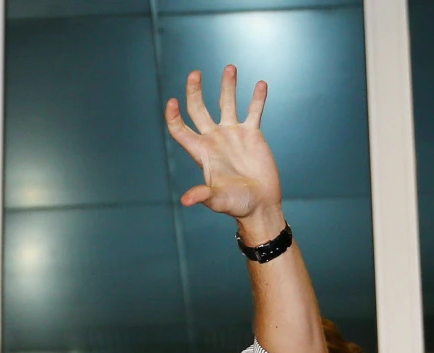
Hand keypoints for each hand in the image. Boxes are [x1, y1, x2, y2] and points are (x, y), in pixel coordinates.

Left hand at [165, 66, 284, 240]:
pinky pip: (254, 111)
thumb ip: (203, 195)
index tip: (172, 100)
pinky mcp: (253, 135)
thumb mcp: (218, 200)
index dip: (174, 116)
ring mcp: (233, 135)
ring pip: (227, 104)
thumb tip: (187, 200)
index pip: (181, 129)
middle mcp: (214, 139)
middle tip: (195, 73)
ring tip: (229, 67)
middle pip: (199, 110)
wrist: (260, 204)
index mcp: (202, 152)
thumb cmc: (237, 205)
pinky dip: (257, 98)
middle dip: (195, 91)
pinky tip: (260, 84)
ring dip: (227, 86)